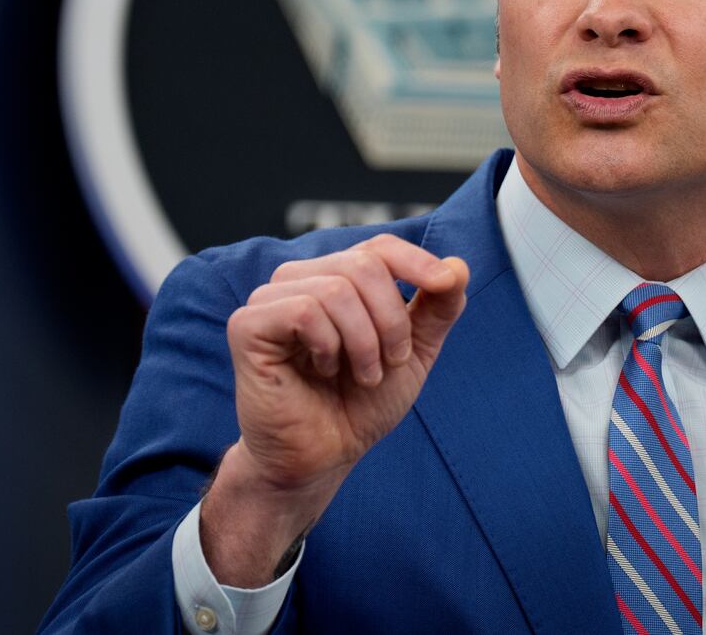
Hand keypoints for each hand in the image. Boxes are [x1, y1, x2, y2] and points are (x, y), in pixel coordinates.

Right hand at [201, 234, 469, 584]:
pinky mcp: (248, 325)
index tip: (445, 285)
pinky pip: (304, 310)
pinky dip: (329, 345)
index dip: (416, 261)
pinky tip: (324, 371)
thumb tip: (457, 266)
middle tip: (392, 362)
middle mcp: (301, 279)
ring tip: (363, 375)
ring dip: (364, 341)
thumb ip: (437, 309)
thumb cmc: (360, 404)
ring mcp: (270, 299)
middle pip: (364, 265)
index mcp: (337, 278)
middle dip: (392, 320)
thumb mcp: (413, 352)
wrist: (323, 456)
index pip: (379, 248)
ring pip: (337, 289)